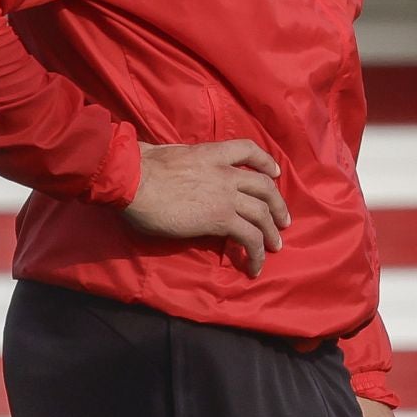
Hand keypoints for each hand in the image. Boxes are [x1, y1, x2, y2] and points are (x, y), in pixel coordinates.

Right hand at [122, 140, 288, 277]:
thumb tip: (169, 165)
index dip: (265, 162)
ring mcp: (226, 195)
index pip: (247, 150)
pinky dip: (256, 253)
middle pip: (264, 186)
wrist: (134, 180)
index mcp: (211, 153)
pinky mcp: (221, 219)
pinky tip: (255, 266)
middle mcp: (225, 173)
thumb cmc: (140, 167)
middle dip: (277, 204)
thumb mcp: (165, 154)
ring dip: (272, 232)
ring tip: (275, 246)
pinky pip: (249, 237)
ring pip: (262, 213)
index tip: (274, 173)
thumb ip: (179, 161)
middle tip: (282, 220)